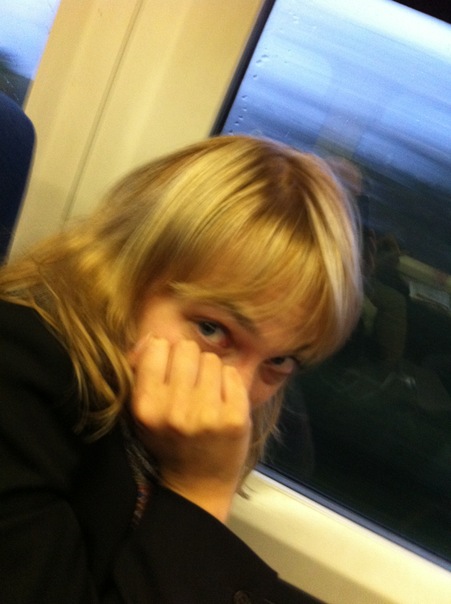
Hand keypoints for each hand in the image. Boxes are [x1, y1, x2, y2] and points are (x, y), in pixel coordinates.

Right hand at [129, 337, 251, 521]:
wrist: (198, 485)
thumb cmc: (169, 441)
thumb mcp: (144, 410)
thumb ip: (141, 371)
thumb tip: (151, 338)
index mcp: (146, 406)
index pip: (158, 346)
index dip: (165, 356)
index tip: (169, 375)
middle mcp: (174, 410)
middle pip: (187, 348)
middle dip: (190, 363)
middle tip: (191, 388)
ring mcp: (207, 414)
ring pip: (212, 359)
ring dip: (211, 374)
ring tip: (206, 398)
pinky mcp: (236, 418)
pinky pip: (233, 374)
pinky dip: (229, 385)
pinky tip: (222, 404)